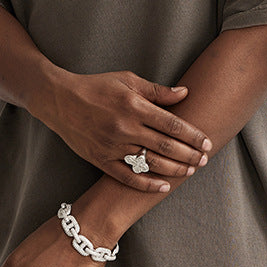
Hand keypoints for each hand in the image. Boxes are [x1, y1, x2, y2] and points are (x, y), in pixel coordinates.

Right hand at [47, 70, 211, 191]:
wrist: (59, 100)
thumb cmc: (96, 87)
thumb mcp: (127, 80)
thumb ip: (157, 91)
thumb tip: (185, 93)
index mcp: (133, 106)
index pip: (172, 124)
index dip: (193, 135)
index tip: (207, 142)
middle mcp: (125, 127)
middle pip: (165, 145)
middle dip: (189, 154)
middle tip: (205, 159)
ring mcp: (112, 146)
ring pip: (150, 163)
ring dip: (174, 169)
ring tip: (190, 171)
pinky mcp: (100, 159)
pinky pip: (127, 177)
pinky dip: (146, 184)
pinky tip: (163, 186)